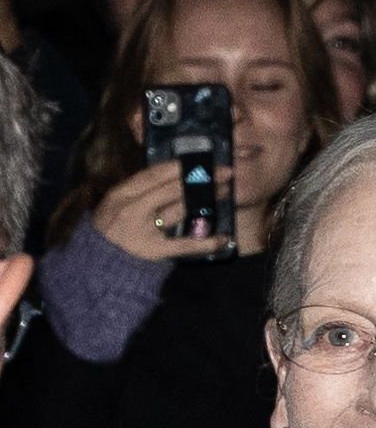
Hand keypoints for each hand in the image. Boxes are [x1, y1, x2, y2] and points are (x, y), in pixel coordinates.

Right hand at [92, 161, 233, 261]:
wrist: (97, 268)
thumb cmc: (108, 235)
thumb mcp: (114, 207)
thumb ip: (137, 193)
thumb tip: (167, 178)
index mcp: (121, 193)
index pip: (154, 173)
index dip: (180, 165)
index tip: (201, 158)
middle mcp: (132, 207)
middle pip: (171, 187)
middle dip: (200, 177)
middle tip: (225, 172)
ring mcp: (144, 229)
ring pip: (179, 208)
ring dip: (205, 198)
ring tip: (225, 191)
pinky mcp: (155, 252)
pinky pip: (185, 245)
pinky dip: (206, 242)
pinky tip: (224, 239)